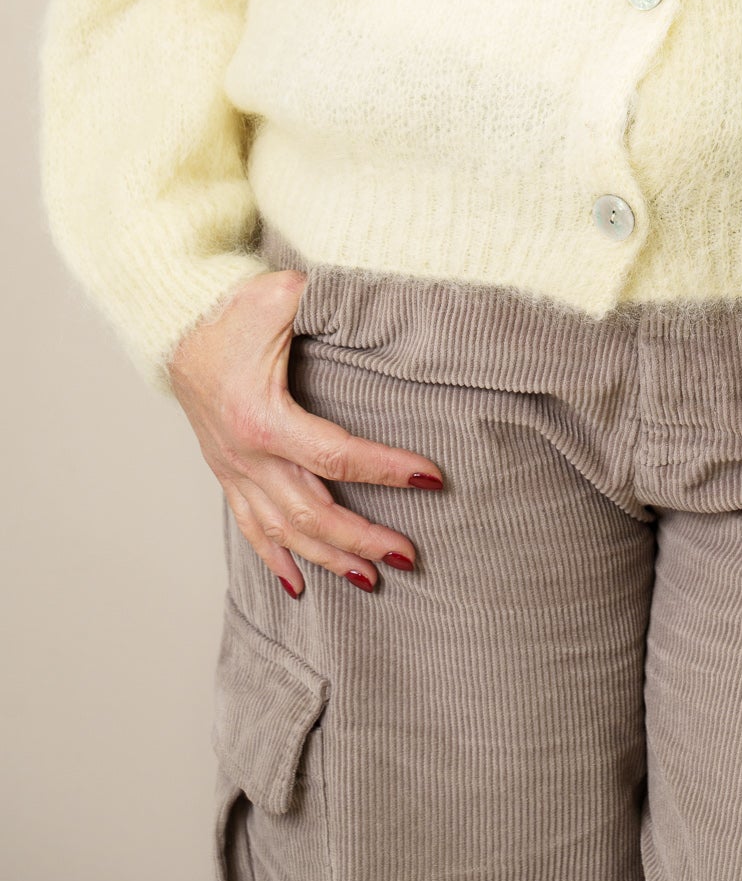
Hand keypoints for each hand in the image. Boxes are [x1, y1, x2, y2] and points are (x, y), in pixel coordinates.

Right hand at [166, 268, 445, 598]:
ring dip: (328, 557)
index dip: (386, 469)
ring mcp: (234, 469)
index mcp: (262, 418)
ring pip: (284, 530)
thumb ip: (327, 300)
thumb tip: (376, 299)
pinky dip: (275, 559)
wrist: (172, 322)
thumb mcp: (282, 295)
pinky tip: (298, 585)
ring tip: (371, 579)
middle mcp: (246, 455)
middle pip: (312, 512)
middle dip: (363, 537)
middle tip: (408, 554)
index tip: (430, 478)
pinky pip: (250, 527)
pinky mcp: (227, 471)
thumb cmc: (228, 307)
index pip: (336, 455)